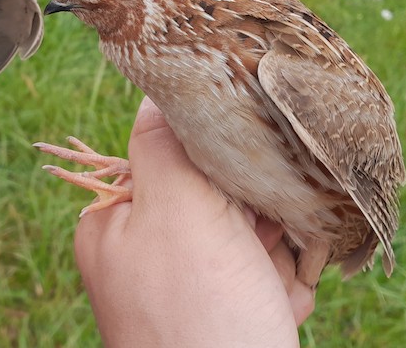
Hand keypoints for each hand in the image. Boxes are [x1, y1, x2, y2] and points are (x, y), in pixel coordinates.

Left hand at [74, 98, 314, 346]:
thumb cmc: (199, 319)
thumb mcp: (176, 212)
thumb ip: (164, 144)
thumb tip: (156, 85)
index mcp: (118, 223)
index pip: (174, 154)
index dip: (221, 162)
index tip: (249, 178)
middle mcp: (148, 253)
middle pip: (221, 192)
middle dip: (260, 213)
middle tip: (266, 242)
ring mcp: (189, 288)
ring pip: (255, 233)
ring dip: (282, 252)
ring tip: (273, 286)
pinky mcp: (227, 316)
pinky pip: (270, 276)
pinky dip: (287, 287)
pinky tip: (281, 308)